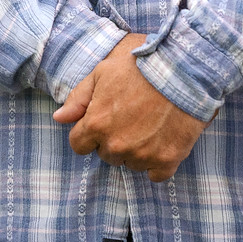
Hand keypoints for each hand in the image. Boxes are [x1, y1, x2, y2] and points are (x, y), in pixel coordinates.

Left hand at [52, 33, 208, 180]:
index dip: (89, 132)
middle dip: (114, 140)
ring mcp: (141, 155)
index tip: (103, 122)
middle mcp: (116, 145)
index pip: (79, 145)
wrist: (184, 70)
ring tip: (150, 125)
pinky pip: (155, 174)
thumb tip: (59, 118)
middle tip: (131, 118)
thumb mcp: (102, 73)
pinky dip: (158, 162)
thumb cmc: (140, 67)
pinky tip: (163, 141)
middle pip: (106, 155)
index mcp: (96, 125)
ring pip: (130, 164)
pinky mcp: (166, 160)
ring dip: (136, 151)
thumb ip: (78, 98)